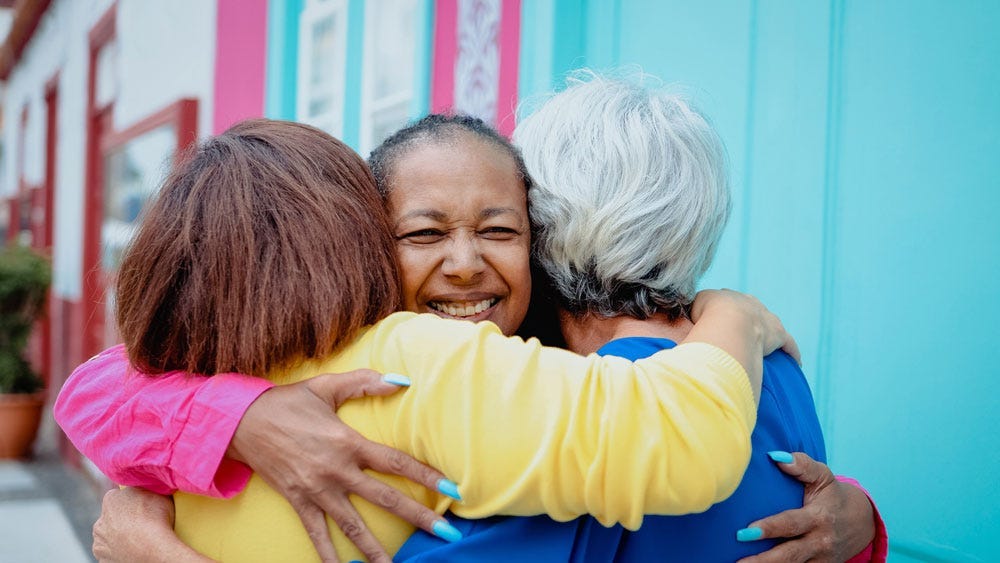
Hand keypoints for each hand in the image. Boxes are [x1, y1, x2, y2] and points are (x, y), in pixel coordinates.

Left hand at [93, 487, 210, 562]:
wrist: (152, 550)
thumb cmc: (157, 520)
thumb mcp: (157, 493)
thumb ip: (146, 488)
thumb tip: (146, 483)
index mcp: (111, 499)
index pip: (119, 496)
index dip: (132, 501)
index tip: (143, 506)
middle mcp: (99, 521)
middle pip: (111, 517)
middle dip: (122, 520)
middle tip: (142, 524)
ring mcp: (99, 543)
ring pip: (109, 537)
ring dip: (119, 537)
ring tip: (138, 539)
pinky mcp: (103, 561)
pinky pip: (111, 554)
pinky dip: (119, 552)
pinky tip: (133, 551)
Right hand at [229, 369, 457, 562]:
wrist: (241, 422)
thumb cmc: (287, 402)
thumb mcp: (327, 386)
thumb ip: (365, 382)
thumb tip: (402, 380)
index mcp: (349, 442)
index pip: (396, 463)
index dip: (426, 476)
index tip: (452, 490)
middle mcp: (337, 471)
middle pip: (386, 498)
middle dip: (419, 517)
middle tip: (447, 535)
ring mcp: (318, 490)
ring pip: (354, 526)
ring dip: (376, 551)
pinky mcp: (299, 502)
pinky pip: (317, 535)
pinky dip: (329, 557)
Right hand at [691, 289, 800, 362]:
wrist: (727, 322)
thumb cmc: (704, 319)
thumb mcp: (687, 313)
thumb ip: (685, 318)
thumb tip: (677, 328)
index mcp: (726, 297)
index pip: (724, 302)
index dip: (719, 313)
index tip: (715, 323)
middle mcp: (748, 303)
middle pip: (749, 308)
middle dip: (745, 318)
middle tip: (739, 332)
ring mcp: (765, 317)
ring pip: (768, 323)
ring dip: (766, 333)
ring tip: (764, 346)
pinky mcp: (779, 334)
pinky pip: (788, 343)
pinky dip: (790, 351)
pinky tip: (794, 361)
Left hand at [736, 452, 875, 562]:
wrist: (862, 522)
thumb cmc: (833, 495)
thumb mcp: (823, 476)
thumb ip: (802, 465)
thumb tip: (776, 456)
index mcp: (819, 518)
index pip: (791, 524)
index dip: (769, 528)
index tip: (745, 532)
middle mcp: (821, 541)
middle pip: (789, 555)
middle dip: (763, 560)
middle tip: (737, 561)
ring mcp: (820, 558)